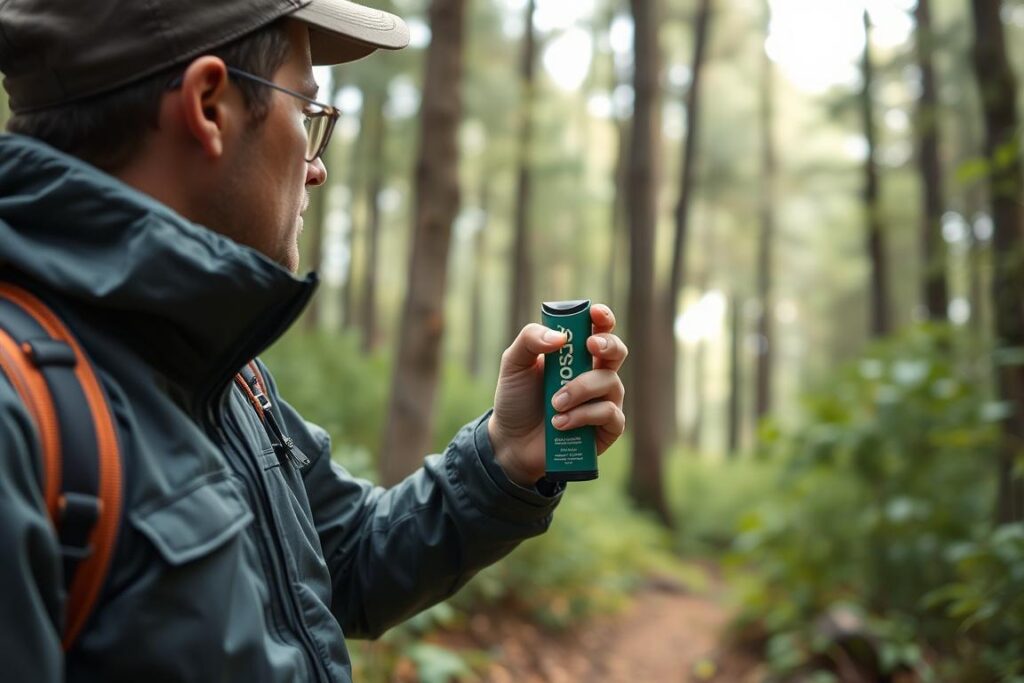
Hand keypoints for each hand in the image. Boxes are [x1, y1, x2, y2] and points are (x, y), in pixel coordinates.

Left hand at [488, 304, 627, 486]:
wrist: (511, 441)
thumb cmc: (516, 398)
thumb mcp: (514, 363)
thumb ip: (530, 340)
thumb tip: (560, 337)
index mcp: (577, 353)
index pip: (599, 329)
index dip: (603, 317)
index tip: (595, 314)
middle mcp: (596, 373)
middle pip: (617, 350)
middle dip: (608, 344)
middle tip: (589, 347)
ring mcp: (604, 400)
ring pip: (610, 382)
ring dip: (580, 389)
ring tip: (554, 404)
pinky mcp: (608, 427)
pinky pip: (609, 413)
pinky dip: (583, 416)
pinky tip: (560, 423)